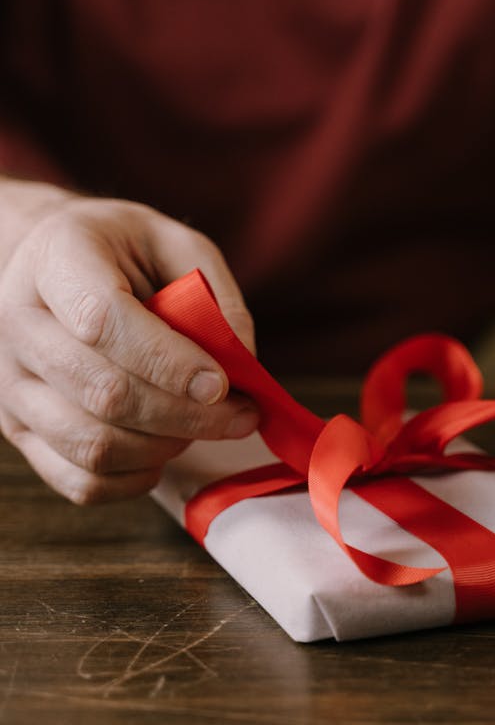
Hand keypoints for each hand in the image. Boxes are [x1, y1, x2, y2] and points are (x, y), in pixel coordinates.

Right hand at [0, 193, 257, 502]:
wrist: (45, 266)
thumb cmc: (120, 253)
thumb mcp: (174, 243)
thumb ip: (215, 294)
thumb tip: (242, 362)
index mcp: (55, 258)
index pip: (103, 321)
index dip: (169, 362)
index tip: (222, 383)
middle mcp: (18, 321)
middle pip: (102, 392)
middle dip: (185, 415)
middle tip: (241, 415)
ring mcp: (9, 381)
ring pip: (90, 444)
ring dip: (164, 448)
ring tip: (201, 427)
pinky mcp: (16, 426)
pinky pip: (77, 480)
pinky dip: (133, 480)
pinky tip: (163, 453)